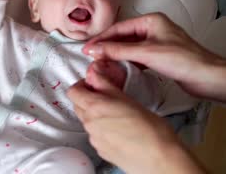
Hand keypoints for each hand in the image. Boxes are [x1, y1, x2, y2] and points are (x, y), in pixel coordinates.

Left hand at [67, 65, 205, 173]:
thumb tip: (95, 72)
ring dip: (95, 115)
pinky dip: (102, 130)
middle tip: (105, 96)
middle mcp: (90, 124)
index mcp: (95, 107)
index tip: (93, 84)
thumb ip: (106, 85)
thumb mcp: (128, 99)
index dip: (81, 85)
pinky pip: (95, 136)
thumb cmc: (150, 129)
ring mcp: (94, 139)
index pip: (73, 91)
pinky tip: (119, 130)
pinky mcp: (101, 151)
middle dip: (87, 99)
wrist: (159, 159)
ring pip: (87, 121)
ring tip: (116, 114)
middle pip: (78, 106)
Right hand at [82, 13, 225, 100]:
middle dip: (107, 47)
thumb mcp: (145, 53)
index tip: (88, 48)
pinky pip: (136, 57)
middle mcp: (153, 29)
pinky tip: (118, 68)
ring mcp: (156, 43)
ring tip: (101, 63)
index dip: (102, 38)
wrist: (207, 77)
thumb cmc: (184, 60)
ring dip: (116, 55)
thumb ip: (117, 51)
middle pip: (123, 37)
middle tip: (92, 56)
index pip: (119, 28)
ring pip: (129, 48)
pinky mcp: (159, 56)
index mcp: (151, 20)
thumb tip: (95, 49)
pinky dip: (126, 62)